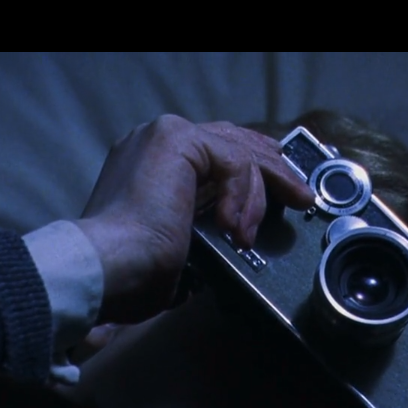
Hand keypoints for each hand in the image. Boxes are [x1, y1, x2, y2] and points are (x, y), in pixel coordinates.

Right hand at [75, 115, 313, 324]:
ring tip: (251, 232)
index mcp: (149, 160)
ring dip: (260, 193)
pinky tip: (235, 227)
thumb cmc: (130, 272)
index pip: (215, 152)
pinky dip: (243, 196)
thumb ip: (200, 230)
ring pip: (238, 152)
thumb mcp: (176, 247)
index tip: (281, 194)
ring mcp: (165, 136)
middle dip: (270, 171)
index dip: (252, 172)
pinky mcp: (178, 141)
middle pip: (233, 143)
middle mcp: (154, 139)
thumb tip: (228, 246)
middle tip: (298, 195)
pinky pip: (234, 162)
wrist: (108, 269)